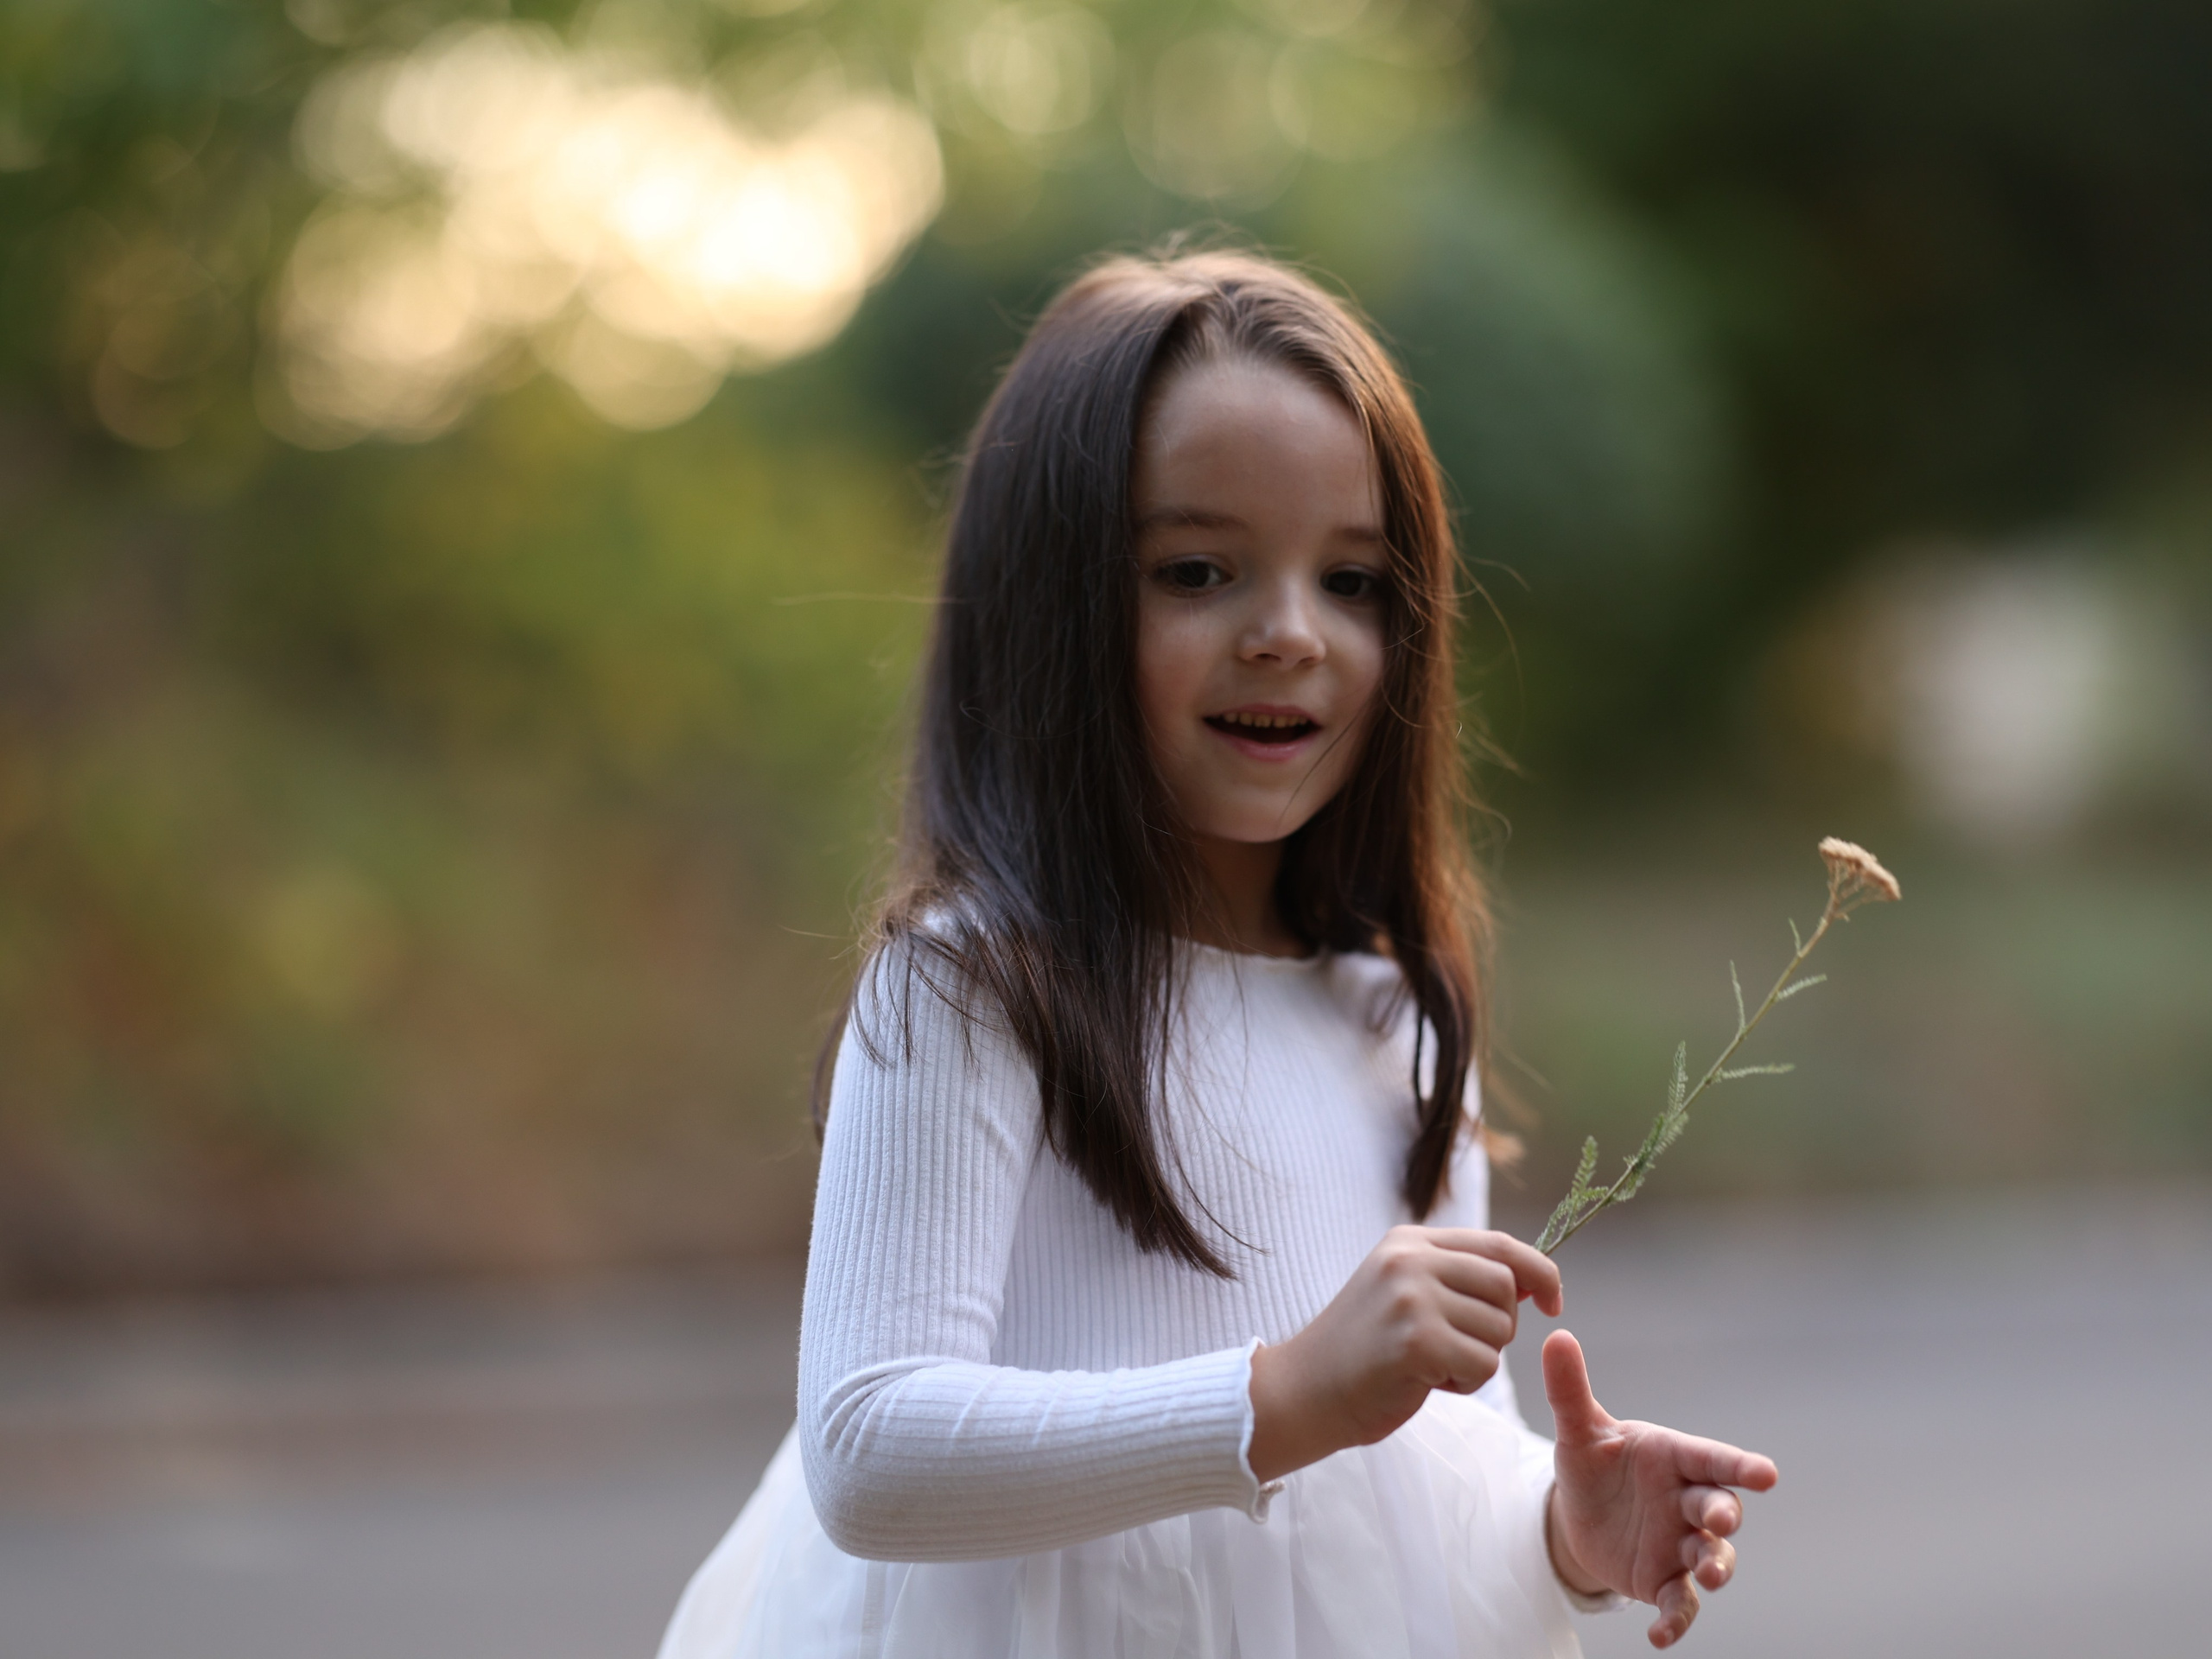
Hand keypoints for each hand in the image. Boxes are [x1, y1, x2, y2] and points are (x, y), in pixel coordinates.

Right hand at [1248, 1227, 1561, 1481]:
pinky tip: (1426, 1383)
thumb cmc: (1364, 1352)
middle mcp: (1410, 1258)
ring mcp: (1411, 1296)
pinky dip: (1466, 1385)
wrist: (1303, 1392)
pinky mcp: (1416, 1340)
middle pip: (1506, 1287)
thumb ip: (1459, 1278)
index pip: (1499, 1244)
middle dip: (1500, 1326)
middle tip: (1459, 1348)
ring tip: (1432, 1366)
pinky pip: (1483, 1366)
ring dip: (1479, 1359)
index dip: (1538, 1271)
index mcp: (1409, 1241)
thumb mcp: (1405, 1292)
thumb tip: (1536, 1281)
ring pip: (1499, 1330)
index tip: (1554, 1301)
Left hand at [1542, 1330, 1777, 1648]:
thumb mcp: (1578, 1430)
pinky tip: (1659, 1638)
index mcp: (1673, 1457)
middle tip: (1721, 1518)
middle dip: (1724, 1512)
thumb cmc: (1594, 1462)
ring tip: (1709, 1574)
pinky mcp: (1664, 1580)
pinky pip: (1681, 1604)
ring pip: (1713, 1556)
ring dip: (1716, 1566)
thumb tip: (1557, 1335)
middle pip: (1719, 1506)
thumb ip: (1570, 1389)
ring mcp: (1681, 1543)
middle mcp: (1687, 1500)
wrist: (1580, 1512)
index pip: (1712, 1458)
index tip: (1767, 1473)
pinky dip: (1677, 1621)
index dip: (1739, 1464)